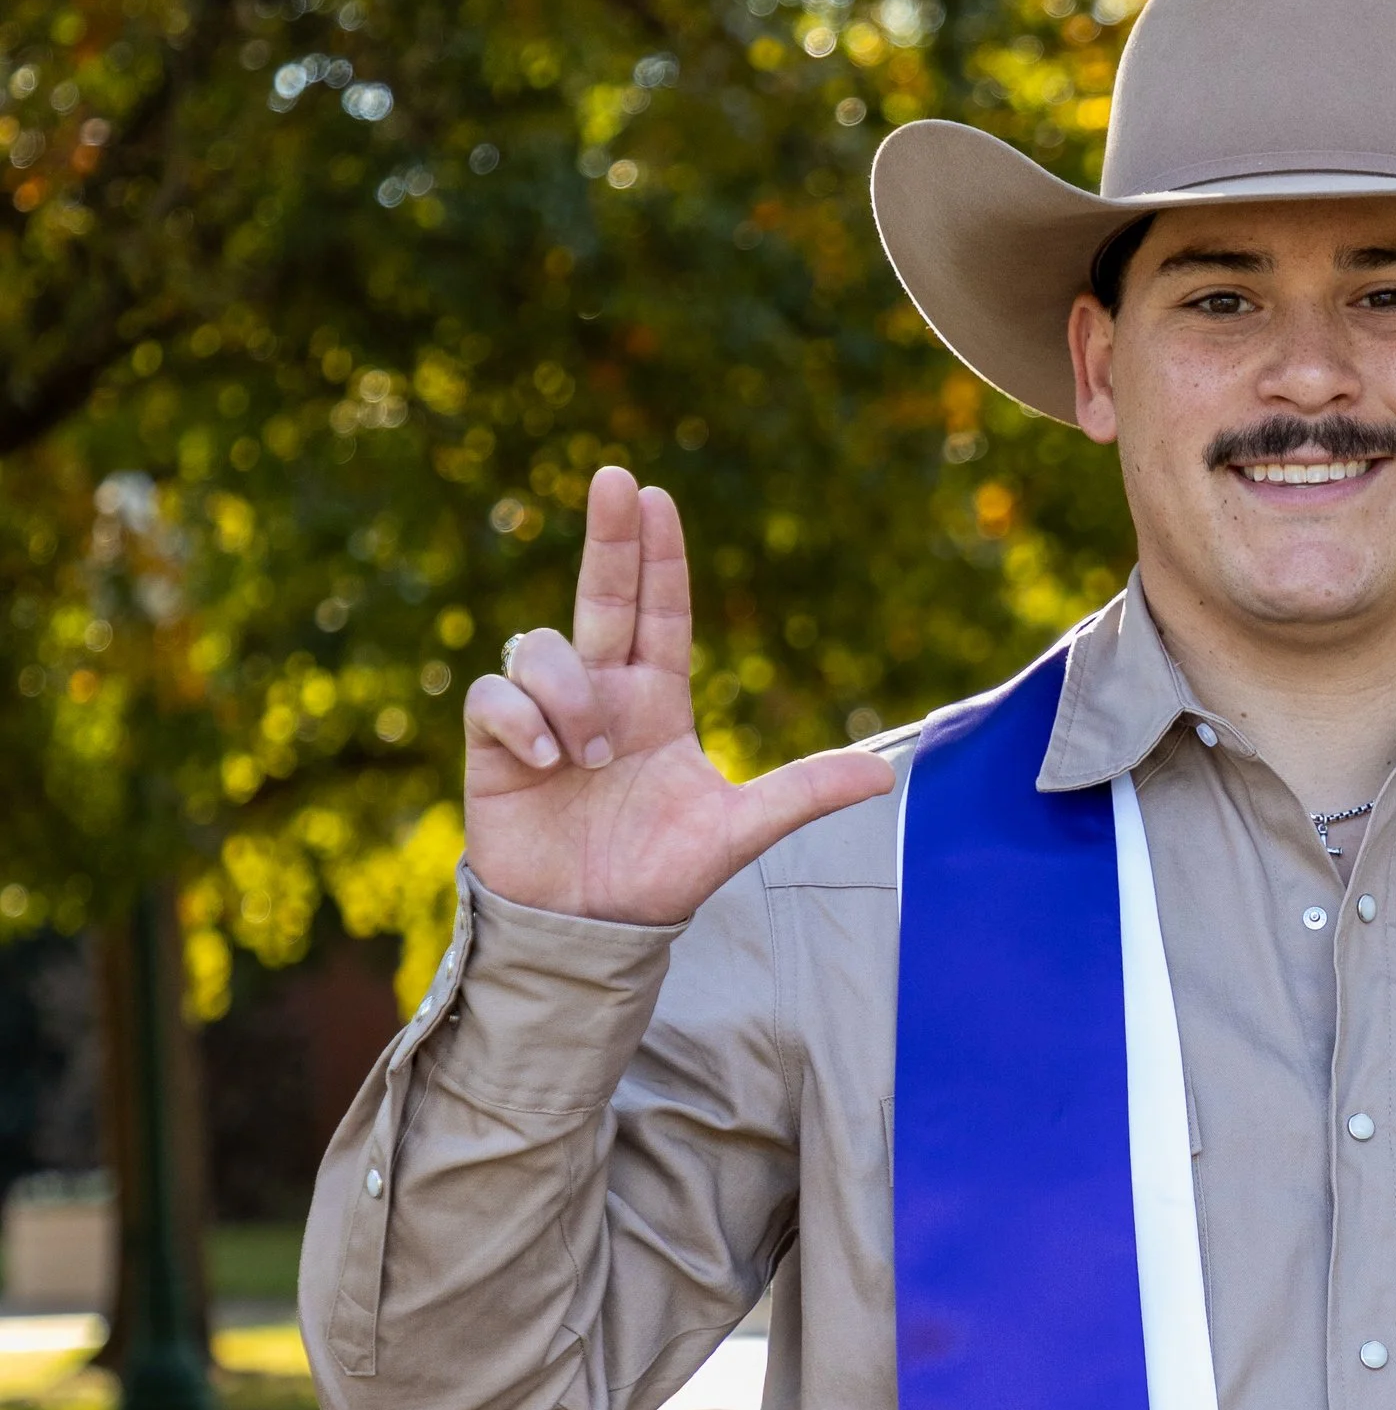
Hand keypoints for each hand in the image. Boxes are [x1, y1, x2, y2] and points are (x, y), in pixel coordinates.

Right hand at [463, 465, 891, 922]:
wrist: (588, 931)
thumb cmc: (658, 878)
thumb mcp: (737, 832)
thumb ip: (802, 795)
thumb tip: (886, 774)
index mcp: (657, 702)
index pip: (660, 613)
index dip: (657, 556)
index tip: (654, 497)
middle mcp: (602, 695)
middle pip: (603, 595)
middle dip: (609, 536)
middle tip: (615, 478)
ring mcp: (546, 716)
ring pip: (544, 647)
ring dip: (569, 693)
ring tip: (586, 759)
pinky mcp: (496, 746)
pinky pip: (495, 695)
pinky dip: (523, 720)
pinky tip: (548, 764)